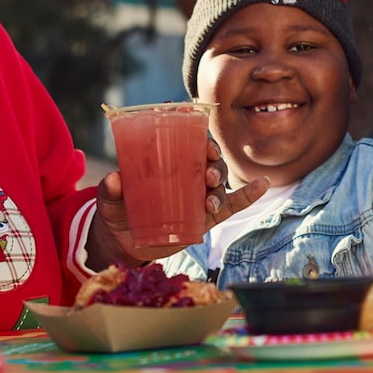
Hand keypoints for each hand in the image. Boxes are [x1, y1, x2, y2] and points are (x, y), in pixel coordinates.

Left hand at [85, 136, 268, 268]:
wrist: (123, 241)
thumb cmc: (117, 211)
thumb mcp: (110, 200)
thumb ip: (111, 191)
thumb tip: (113, 179)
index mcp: (166, 161)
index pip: (186, 140)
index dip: (196, 131)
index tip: (199, 134)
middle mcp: (187, 174)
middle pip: (208, 160)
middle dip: (213, 162)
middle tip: (207, 173)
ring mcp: (198, 196)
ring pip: (219, 183)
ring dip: (221, 185)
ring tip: (210, 200)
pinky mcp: (205, 218)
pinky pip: (232, 205)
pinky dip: (248, 195)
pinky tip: (263, 184)